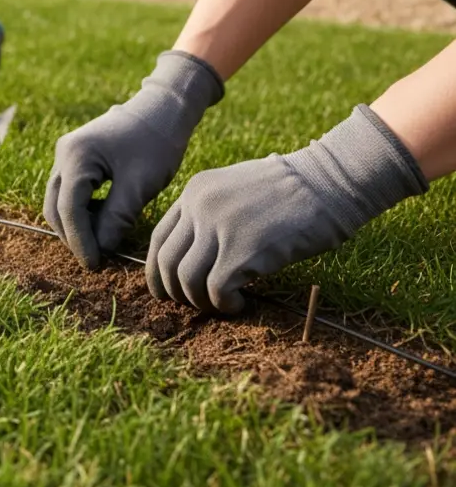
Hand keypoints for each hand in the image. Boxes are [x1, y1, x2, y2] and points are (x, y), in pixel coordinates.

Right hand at [46, 51, 223, 268]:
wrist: (164, 108)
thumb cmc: (157, 142)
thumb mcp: (140, 185)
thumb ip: (116, 219)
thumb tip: (101, 249)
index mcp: (77, 157)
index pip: (69, 209)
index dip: (80, 241)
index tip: (95, 265)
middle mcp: (63, 153)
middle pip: (55, 206)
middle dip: (73, 235)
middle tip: (97, 258)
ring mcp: (66, 153)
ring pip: (59, 199)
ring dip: (76, 223)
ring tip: (102, 241)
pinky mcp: (74, 155)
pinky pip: (69, 189)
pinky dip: (81, 209)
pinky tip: (103, 219)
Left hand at [147, 105, 428, 313]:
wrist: (331, 181)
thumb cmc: (292, 190)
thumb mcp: (237, 188)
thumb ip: (210, 213)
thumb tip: (195, 256)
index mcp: (195, 192)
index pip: (159, 239)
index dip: (157, 271)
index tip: (168, 290)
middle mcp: (199, 207)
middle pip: (166, 262)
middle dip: (173, 292)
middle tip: (192, 305)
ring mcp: (220, 227)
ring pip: (187, 280)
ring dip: (200, 301)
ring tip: (221, 304)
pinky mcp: (244, 249)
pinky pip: (216, 290)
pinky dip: (224, 304)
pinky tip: (240, 303)